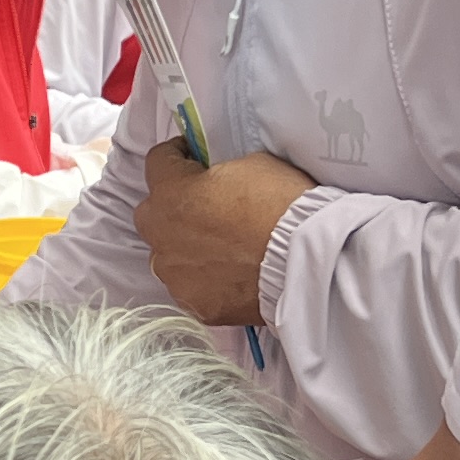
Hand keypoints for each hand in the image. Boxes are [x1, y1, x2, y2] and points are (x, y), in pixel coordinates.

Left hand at [133, 138, 317, 329]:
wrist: (305, 261)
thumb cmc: (282, 204)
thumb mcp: (253, 165)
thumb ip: (220, 172)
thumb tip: (216, 180)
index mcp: (171, 192)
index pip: (158, 162)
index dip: (178, 156)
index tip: (193, 157)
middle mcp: (161, 234)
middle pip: (154, 213)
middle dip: (174, 205)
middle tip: (207, 205)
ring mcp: (174, 274)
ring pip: (168, 254)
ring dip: (185, 246)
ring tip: (222, 247)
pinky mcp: (194, 304)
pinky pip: (191, 285)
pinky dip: (205, 278)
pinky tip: (231, 274)